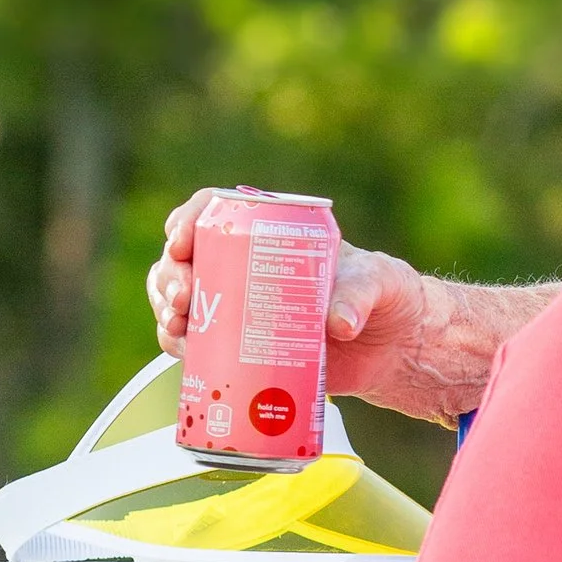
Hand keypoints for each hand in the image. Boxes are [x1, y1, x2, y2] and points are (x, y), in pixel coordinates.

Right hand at [148, 192, 433, 404]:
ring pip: (181, 299)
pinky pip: (195, 342)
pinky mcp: (240, 348)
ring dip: (167, 309)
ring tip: (178, 324)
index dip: (189, 219)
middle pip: (186, 258)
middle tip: (184, 297)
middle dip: (171, 274)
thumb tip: (338, 324)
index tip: (182, 241)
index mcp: (272, 233)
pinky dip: (179, 345)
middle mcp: (244, 266)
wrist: (394, 346)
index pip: (216, 211)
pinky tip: (182, 351)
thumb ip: (360, 295)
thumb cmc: (385, 295)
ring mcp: (238, 307)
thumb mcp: (378, 283)